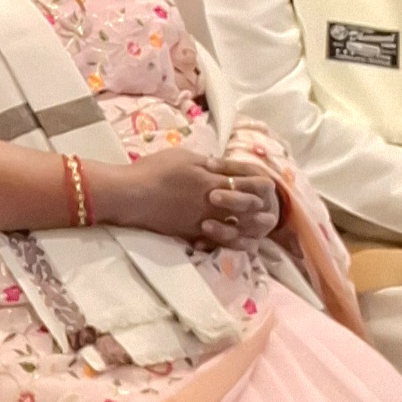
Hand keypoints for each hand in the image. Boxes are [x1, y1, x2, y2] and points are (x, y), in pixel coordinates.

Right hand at [103, 146, 278, 248]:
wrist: (131, 195)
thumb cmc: (154, 171)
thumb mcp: (183, 157)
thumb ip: (207, 162)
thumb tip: (222, 165)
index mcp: (213, 180)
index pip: (247, 182)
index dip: (260, 183)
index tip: (266, 184)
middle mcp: (213, 203)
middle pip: (248, 208)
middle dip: (262, 208)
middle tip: (270, 209)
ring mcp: (202, 220)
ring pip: (237, 228)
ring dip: (252, 229)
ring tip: (261, 230)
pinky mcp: (191, 233)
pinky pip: (218, 241)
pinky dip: (232, 243)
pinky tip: (240, 244)